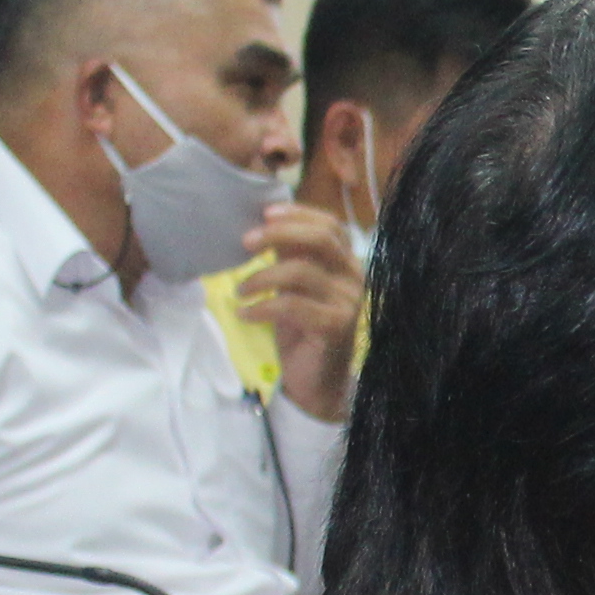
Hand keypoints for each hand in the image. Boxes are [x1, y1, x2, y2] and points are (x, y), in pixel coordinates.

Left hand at [242, 202, 369, 423]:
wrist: (316, 381)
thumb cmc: (303, 329)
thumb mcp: (294, 286)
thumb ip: (289, 257)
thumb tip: (264, 225)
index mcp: (346, 263)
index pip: (330, 226)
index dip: (299, 214)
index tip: (265, 213)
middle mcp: (355, 278)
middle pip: (320, 240)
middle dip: (279, 234)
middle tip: (245, 242)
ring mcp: (348, 303)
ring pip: (302, 271)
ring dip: (262, 276)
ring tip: (240, 290)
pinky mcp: (335, 327)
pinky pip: (293, 305)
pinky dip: (262, 307)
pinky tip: (245, 314)